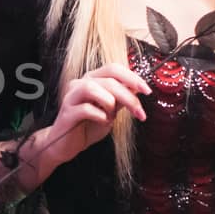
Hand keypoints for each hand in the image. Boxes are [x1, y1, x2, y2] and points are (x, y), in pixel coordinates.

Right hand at [26, 63, 151, 183]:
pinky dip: (99, 116)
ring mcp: (71, 97)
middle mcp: (80, 84)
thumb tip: (138, 89)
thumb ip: (121, 99)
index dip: (132, 77)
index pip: (114, 69)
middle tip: (139, 112)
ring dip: (110, 103)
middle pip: (108, 79)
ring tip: (112, 117)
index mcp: (92, 80)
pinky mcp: (67, 112)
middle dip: (128, 96)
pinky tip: (102, 122)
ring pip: (93, 88)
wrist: (67, 145)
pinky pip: (86, 108)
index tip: (147, 91)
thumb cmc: (88, 126)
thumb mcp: (111, 111)